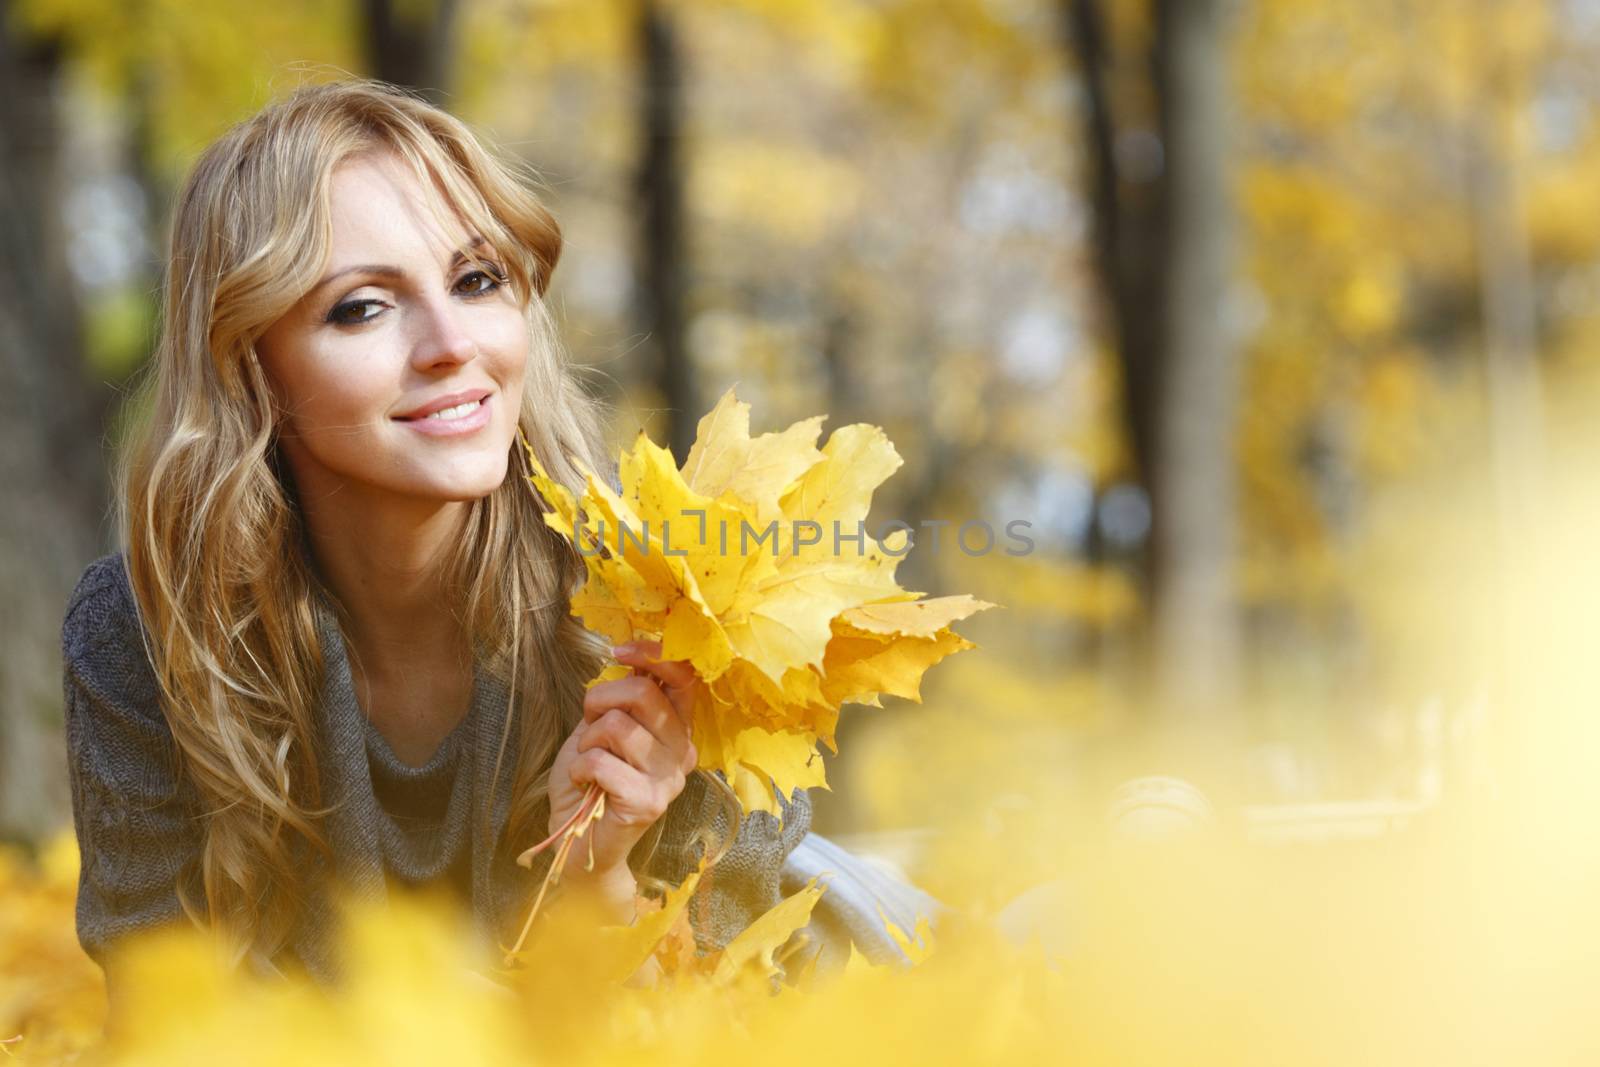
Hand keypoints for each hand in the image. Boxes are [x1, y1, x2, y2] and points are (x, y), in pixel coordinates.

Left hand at [546, 639, 702, 883]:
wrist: (577, 841)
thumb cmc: (590, 780)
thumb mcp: (602, 727)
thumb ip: (620, 698)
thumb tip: (624, 657)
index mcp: (677, 727)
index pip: (683, 677)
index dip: (653, 654)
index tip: (618, 651)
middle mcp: (683, 750)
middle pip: (644, 693)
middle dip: (601, 698)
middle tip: (589, 722)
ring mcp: (669, 779)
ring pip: (618, 726)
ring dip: (588, 740)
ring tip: (587, 760)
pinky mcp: (649, 803)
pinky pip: (603, 762)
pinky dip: (581, 767)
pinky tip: (584, 783)